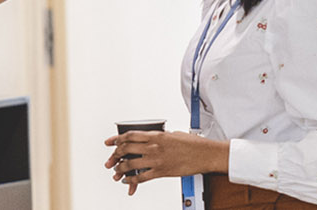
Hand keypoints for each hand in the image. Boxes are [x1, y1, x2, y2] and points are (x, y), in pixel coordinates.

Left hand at [102, 131, 228, 194]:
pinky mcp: (162, 171)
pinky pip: (142, 177)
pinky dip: (132, 180)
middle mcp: (154, 147)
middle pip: (126, 149)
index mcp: (156, 136)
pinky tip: (128, 181)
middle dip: (115, 155)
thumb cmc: (194, 144)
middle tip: (111, 159)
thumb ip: (160, 137)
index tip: (110, 142)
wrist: (206, 154)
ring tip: (117, 171)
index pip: (130, 135)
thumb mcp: (173, 134)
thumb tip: (152, 138)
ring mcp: (157, 159)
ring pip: (131, 164)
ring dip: (121, 168)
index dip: (117, 139)